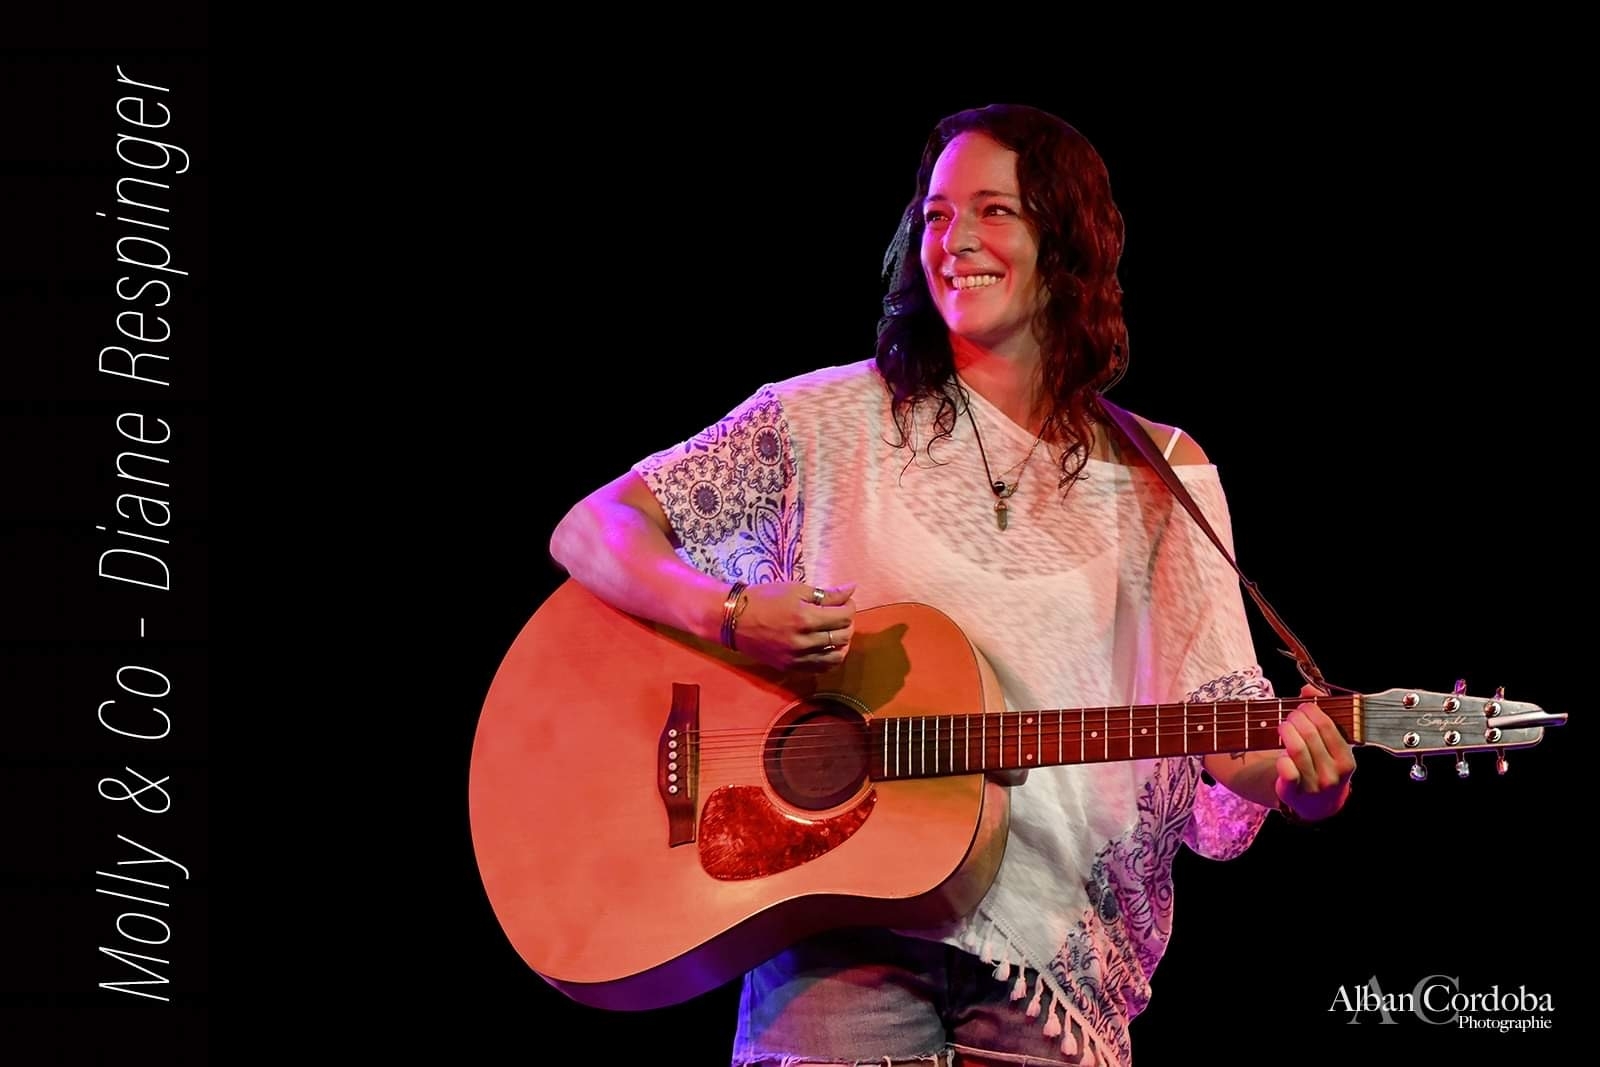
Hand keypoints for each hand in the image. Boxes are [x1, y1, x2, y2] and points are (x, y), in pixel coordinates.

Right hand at [729, 581, 855, 672]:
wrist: (734, 619)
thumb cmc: (765, 598)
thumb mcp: (796, 589)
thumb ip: (826, 594)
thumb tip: (851, 590)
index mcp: (805, 618)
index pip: (844, 616)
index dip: (849, 606)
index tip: (844, 601)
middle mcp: (803, 641)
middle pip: (843, 636)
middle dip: (847, 623)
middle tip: (840, 614)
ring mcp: (797, 657)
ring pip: (836, 657)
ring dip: (842, 643)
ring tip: (836, 631)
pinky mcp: (790, 667)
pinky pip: (821, 668)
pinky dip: (830, 658)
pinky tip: (827, 647)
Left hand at [1274, 683, 1355, 821]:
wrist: (1317, 804)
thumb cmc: (1324, 765)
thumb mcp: (1331, 745)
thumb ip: (1323, 714)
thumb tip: (1308, 689)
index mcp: (1346, 761)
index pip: (1328, 727)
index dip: (1312, 711)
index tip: (1303, 707)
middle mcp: (1332, 774)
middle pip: (1310, 735)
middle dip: (1296, 718)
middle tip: (1290, 715)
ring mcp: (1313, 785)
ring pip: (1296, 749)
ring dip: (1286, 731)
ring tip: (1283, 726)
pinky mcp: (1293, 792)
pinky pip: (1286, 770)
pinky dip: (1282, 758)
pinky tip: (1282, 753)